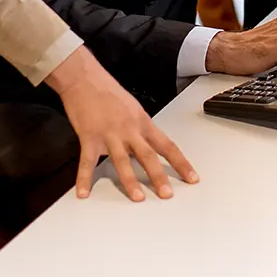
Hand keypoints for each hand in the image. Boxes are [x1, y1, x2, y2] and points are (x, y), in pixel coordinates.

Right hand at [44, 46, 197, 201]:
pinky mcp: (89, 137)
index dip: (181, 163)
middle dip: (159, 177)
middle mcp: (129, 129)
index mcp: (142, 122)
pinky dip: (84, 179)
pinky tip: (84, 193)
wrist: (84, 78)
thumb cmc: (107, 90)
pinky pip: (87, 162)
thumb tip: (146, 148)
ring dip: (130, 181)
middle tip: (167, 194)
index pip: (167, 146)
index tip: (192, 178)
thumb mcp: (133, 107)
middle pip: (148, 156)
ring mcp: (109, 134)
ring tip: (138, 197)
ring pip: (122, 161)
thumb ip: (139, 129)